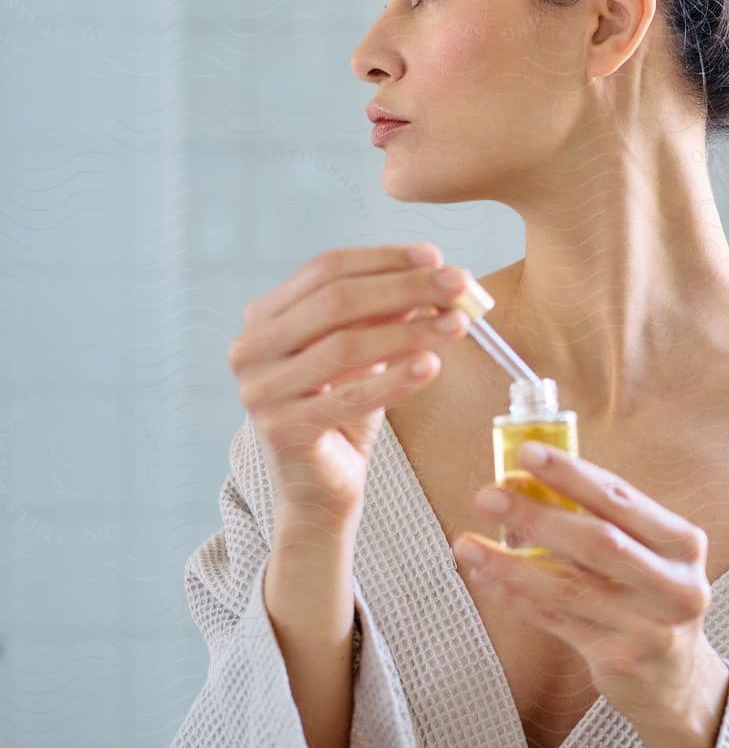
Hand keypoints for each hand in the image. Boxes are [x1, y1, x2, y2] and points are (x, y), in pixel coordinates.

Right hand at [227, 242, 472, 520]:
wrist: (319, 492)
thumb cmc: (342, 415)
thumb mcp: (364, 355)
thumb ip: (385, 314)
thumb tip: (434, 273)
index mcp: (264, 318)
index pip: (325, 269)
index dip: (383, 259)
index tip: (436, 256)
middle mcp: (250, 349)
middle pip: (336, 301)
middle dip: (404, 287)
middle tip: (459, 284)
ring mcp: (260, 391)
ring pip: (345, 346)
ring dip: (410, 330)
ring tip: (459, 324)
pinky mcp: (282, 430)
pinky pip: (350, 398)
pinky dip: (395, 379)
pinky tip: (432, 365)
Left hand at [452, 442, 718, 735]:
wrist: (675, 679)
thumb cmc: (651, 599)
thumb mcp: (648, 556)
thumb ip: (602, 522)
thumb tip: (527, 483)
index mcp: (682, 545)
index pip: (621, 499)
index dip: (572, 474)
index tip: (527, 453)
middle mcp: (675, 585)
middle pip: (598, 542)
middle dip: (537, 515)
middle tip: (489, 495)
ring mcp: (649, 626)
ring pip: (568, 586)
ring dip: (510, 562)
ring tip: (468, 544)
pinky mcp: (620, 659)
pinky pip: (556, 620)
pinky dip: (517, 597)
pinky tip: (488, 578)